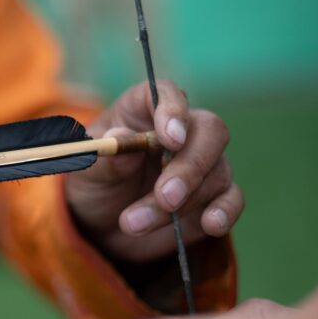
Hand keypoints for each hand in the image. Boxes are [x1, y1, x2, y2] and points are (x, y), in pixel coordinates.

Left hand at [64, 80, 243, 262]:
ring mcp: (201, 163)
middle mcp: (181, 131)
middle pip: (208, 130)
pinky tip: (211, 224)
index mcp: (143, 110)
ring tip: (133, 224)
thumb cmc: (94, 183)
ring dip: (182, 203)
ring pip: (214, 173)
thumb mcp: (85, 171)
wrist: (102, 224)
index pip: (166, 94)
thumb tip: (121, 138)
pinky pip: (232, 198)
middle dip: (189, 166)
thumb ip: (104, 156)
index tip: (170, 138)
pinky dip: (225, 211)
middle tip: (165, 196)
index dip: (173, 110)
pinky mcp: (214, 196)